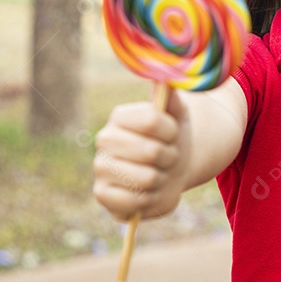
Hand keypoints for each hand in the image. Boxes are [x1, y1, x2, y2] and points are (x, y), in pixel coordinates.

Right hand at [93, 89, 191, 221]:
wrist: (174, 169)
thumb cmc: (174, 138)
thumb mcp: (179, 114)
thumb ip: (171, 97)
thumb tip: (163, 79)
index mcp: (121, 116)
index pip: (151, 119)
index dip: (171, 131)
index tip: (173, 133)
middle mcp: (105, 139)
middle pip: (152, 151)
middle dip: (170, 157)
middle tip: (167, 156)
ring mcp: (101, 168)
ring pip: (147, 178)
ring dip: (162, 179)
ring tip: (158, 173)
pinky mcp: (102, 195)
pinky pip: (136, 202)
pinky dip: (151, 199)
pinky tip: (148, 191)